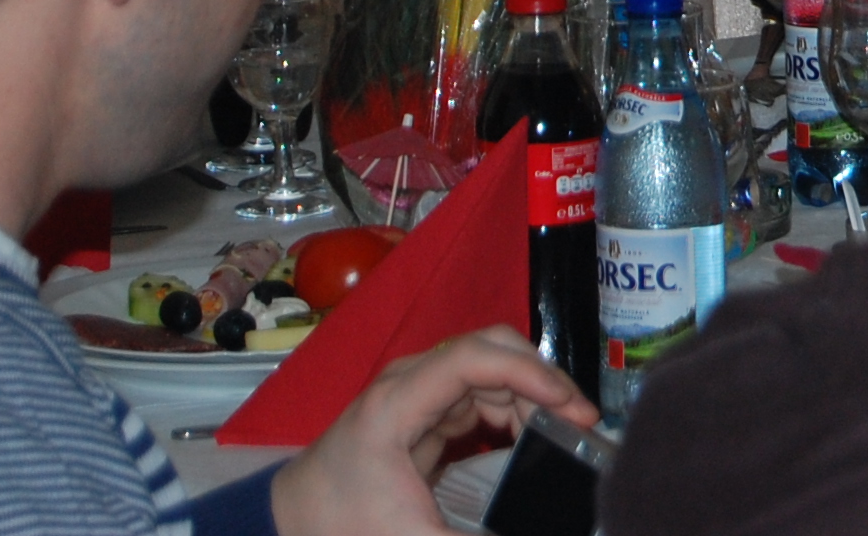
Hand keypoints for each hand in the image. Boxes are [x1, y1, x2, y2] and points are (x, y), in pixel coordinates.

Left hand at [269, 326, 592, 535]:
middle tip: (580, 420)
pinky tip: (534, 436)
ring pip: (490, 369)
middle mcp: (408, 383)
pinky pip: (480, 394)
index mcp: (398, 401)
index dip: (530, 373)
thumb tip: (544, 529)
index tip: (570, 407)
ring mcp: (415, 394)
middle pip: (490, 350)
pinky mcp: (421, 413)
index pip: (476, 358)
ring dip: (532, 393)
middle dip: (541, 378)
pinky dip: (514, 407)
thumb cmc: (340, 528)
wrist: (287, 527)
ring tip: (567, 431)